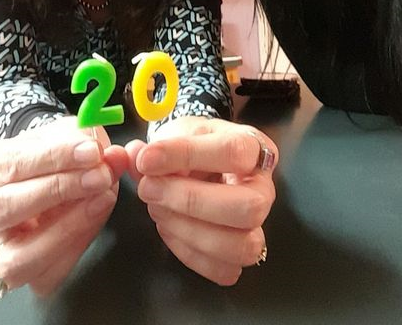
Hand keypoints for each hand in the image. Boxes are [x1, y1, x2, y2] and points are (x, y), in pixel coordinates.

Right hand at [0, 116, 127, 295]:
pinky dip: (75, 248)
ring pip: (18, 258)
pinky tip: (96, 217)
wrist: (59, 178)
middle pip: (5, 209)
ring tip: (102, 198)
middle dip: (58, 190)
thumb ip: (86, 140)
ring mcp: (5, 247)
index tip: (91, 151)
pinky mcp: (27, 272)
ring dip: (67, 228)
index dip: (53, 157)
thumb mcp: (68, 135)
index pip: (11, 163)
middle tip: (100, 175)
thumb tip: (109, 154)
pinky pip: (46, 275)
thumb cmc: (59, 156)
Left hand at [126, 117, 277, 285]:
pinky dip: (190, 254)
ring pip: (242, 246)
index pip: (233, 152)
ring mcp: (259, 224)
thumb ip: (159, 147)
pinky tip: (169, 228)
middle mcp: (264, 188)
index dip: (186, 155)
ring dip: (190, 232)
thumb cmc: (195, 144)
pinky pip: (225, 270)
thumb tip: (138, 157)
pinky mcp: (242, 252)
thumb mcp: (180, 132)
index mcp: (254, 147)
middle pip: (248, 208)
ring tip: (158, 209)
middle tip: (150, 189)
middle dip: (191, 202)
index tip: (147, 159)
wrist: (200, 160)